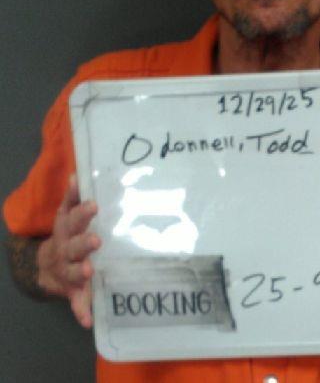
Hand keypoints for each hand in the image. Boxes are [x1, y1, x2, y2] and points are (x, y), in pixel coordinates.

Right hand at [37, 175, 100, 327]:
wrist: (47, 267)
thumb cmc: (68, 235)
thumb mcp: (66, 215)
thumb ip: (73, 197)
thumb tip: (79, 173)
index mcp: (67, 230)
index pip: (73, 218)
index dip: (82, 211)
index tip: (94, 204)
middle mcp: (66, 250)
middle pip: (74, 245)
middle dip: (84, 243)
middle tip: (96, 240)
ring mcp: (68, 271)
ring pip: (74, 272)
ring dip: (80, 272)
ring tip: (88, 272)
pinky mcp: (72, 290)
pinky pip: (77, 302)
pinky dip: (81, 311)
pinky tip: (87, 321)